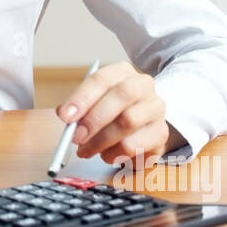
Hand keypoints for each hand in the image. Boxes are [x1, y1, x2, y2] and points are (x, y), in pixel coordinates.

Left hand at [55, 61, 183, 167]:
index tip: (65, 117)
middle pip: (122, 95)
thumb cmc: (111, 111)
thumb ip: (79, 108)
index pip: (102, 79)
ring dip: (102, 140)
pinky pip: (135, 146)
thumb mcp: (93, 103)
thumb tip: (65, 114)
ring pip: (129, 122)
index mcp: (122, 72)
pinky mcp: (161, 133)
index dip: (82, 98)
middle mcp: (143, 85)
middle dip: (94, 119)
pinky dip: (115, 154)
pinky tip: (108, 155)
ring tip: (88, 150)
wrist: (143, 125)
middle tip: (76, 138)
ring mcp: (156, 108)